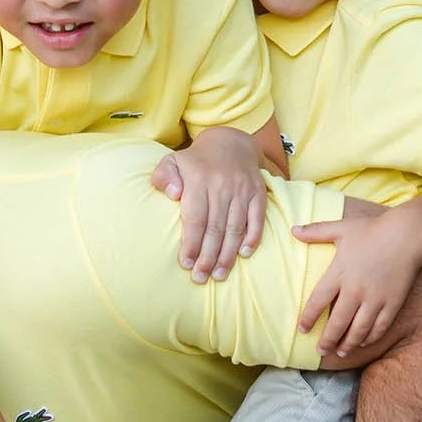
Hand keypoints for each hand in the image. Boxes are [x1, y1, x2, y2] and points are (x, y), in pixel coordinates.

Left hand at [150, 128, 266, 281]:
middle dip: (208, 256)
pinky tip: (244, 254)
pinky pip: (257, 218)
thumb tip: (172, 194)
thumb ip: (164, 176)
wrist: (230, 143)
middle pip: (215, 228)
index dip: (191, 244)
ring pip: (235, 228)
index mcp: (199, 180)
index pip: (195, 218)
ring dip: (228, 254)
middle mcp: (222, 186)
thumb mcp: (172, 161)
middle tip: (201, 277)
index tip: (186, 264)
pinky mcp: (258, 192)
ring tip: (219, 274)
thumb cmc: (195, 161)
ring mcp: (242, 190)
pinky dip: (252, 237)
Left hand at [292, 201, 421, 357]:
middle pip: (337, 323)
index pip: (317, 302)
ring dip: (348, 344)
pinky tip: (363, 342)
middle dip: (327, 340)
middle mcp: (355, 290)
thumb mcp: (341, 228)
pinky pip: (379, 327)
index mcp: (339, 273)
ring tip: (340, 353)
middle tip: (321, 351)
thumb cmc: (372, 230)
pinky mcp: (392, 303)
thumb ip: (316, 231)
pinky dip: (370, 338)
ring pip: (358, 330)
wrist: (408, 234)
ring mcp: (375, 299)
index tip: (302, 330)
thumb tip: (293, 229)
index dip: (308, 318)